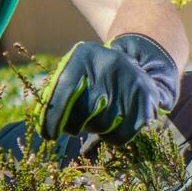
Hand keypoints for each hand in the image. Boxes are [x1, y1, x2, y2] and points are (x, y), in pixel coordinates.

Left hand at [38, 33, 180, 143]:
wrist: (133, 64)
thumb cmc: (92, 75)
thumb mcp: (74, 71)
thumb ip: (57, 92)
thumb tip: (45, 125)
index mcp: (85, 54)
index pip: (64, 88)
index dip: (53, 117)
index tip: (49, 135)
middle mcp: (109, 63)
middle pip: (84, 111)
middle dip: (73, 125)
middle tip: (72, 126)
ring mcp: (131, 80)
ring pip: (102, 125)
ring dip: (94, 129)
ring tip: (96, 117)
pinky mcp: (146, 98)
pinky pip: (121, 135)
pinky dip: (111, 136)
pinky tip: (111, 124)